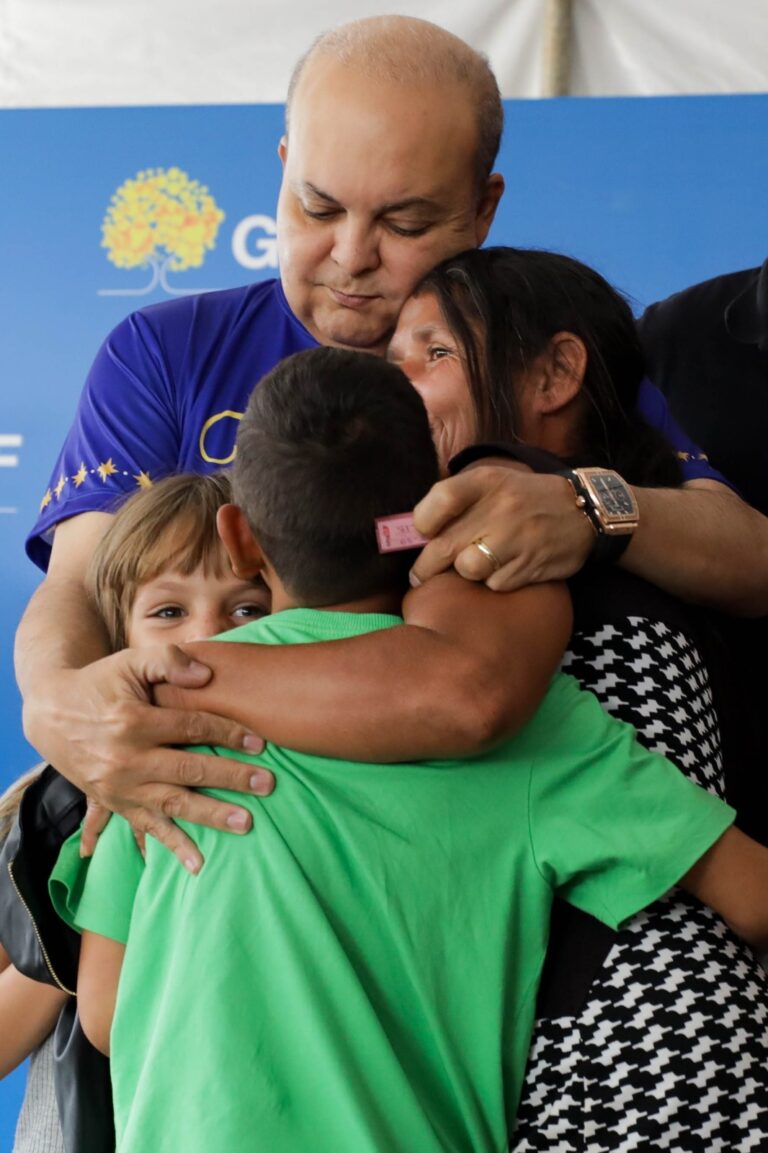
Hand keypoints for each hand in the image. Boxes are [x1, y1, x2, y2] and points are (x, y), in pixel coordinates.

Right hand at [22, 644, 273, 872]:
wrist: (51, 713)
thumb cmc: (100, 683)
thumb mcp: (130, 661)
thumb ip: (169, 661)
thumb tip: (206, 676)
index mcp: (133, 721)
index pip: (193, 728)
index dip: (229, 734)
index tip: (261, 742)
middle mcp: (126, 759)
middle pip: (190, 770)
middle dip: (232, 778)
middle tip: (268, 784)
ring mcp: (120, 786)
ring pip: (174, 804)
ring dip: (212, 815)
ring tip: (247, 823)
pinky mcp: (115, 802)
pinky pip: (147, 828)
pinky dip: (173, 847)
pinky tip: (199, 864)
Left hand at [410, 461, 594, 590]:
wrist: (587, 512)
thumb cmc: (527, 499)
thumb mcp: (496, 482)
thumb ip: (458, 500)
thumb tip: (412, 529)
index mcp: (487, 481)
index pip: (439, 500)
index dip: (422, 523)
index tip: (422, 534)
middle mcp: (501, 507)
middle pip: (444, 545)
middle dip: (426, 566)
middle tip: (420, 574)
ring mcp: (517, 538)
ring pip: (467, 569)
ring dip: (468, 572)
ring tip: (480, 563)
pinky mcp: (531, 565)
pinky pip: (495, 584)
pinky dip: (495, 582)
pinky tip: (508, 567)